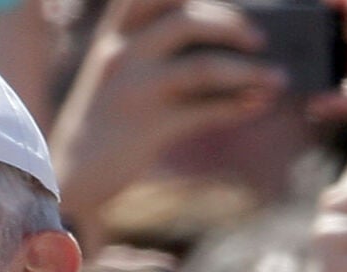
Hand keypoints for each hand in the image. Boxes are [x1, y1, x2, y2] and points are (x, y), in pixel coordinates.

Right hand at [49, 0, 284, 248]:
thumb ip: (159, 50)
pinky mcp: (147, 129)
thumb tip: (229, 40)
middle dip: (231, 25)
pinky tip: (257, 104)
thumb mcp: (119, 74)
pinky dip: (238, 106)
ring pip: (202, 67)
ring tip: (275, 78)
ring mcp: (133, 92)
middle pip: (186, 20)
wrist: (70, 176)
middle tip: (258, 40)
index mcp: (115, 37)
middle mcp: (121, 56)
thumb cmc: (106, 121)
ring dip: (248, 71)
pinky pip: (205, 112)